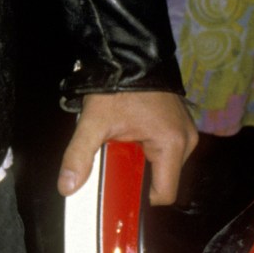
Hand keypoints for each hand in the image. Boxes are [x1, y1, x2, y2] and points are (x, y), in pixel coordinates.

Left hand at [58, 89, 197, 205]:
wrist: (131, 54)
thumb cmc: (117, 86)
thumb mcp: (94, 122)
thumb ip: (79, 156)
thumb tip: (67, 187)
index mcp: (172, 144)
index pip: (164, 194)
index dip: (140, 198)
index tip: (119, 190)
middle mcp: (186, 140)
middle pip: (163, 179)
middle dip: (137, 175)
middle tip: (114, 160)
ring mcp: (186, 130)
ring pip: (163, 164)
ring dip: (142, 160)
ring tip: (122, 143)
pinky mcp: (180, 122)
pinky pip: (165, 147)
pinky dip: (147, 147)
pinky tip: (131, 135)